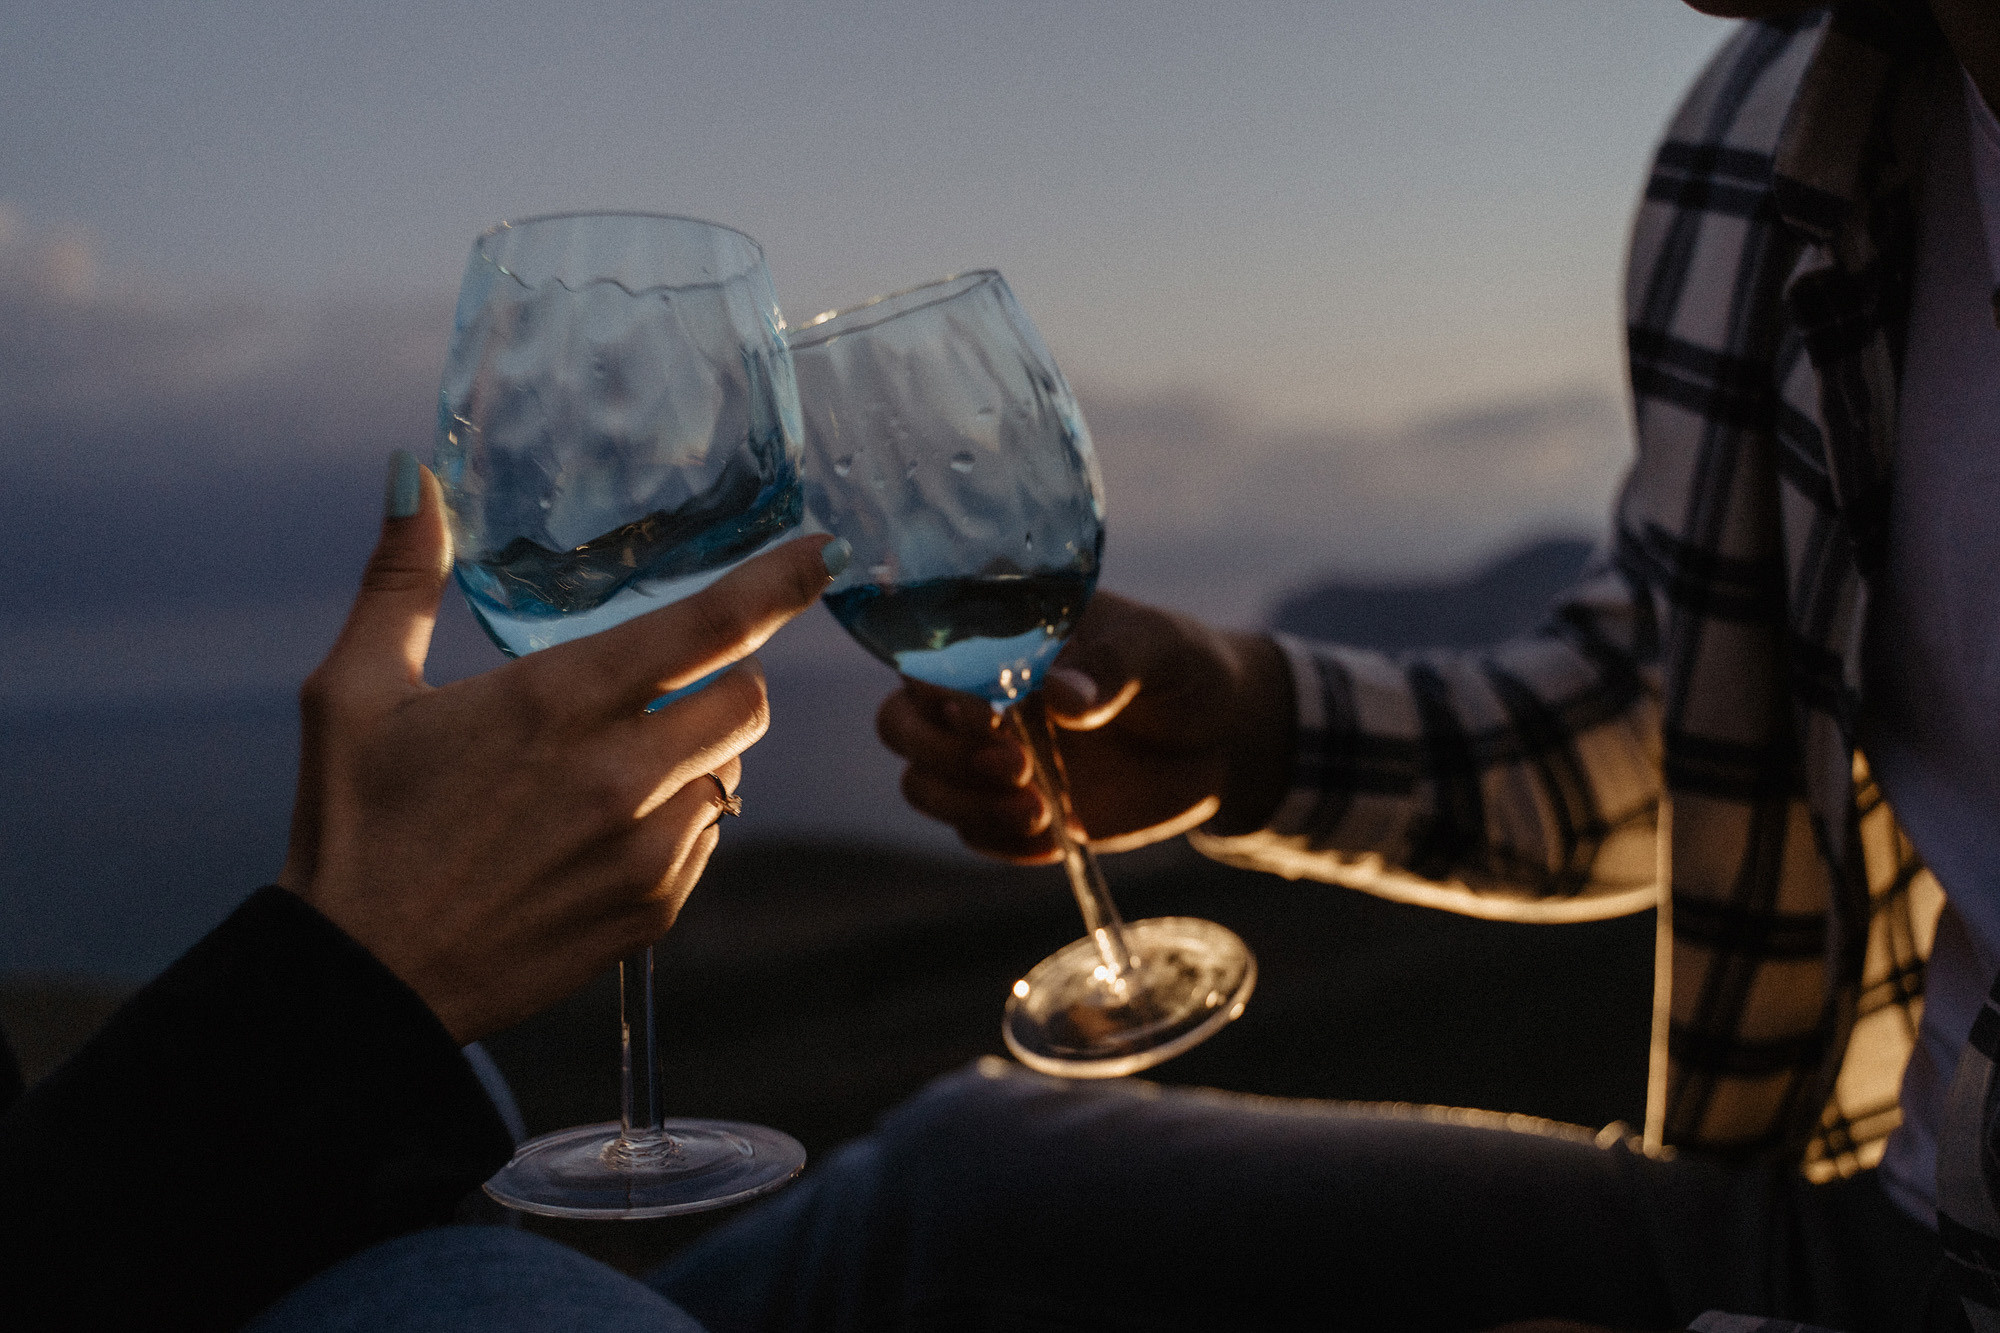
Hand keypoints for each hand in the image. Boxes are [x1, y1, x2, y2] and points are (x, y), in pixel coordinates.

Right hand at [278, 454, 840, 1042]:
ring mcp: (645, 850)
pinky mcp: (652, 908)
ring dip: (699, 747)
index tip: (823, 551)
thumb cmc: (353, 831)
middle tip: (668, 676)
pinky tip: (604, 823)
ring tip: (618, 756)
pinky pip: (705, 836)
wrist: (364, 984)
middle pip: (748, 697)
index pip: (710, 627)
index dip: (780, 582)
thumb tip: (409, 476)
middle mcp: (619, 775)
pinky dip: (678, 815)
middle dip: (728, 673)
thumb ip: (400, 578)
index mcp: (557, 704)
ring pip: (731, 768)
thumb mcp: (354, 693)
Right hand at [875, 591, 1294, 862]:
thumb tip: (1063, 696)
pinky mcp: (1011, 810)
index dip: (939, 687)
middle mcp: (976, 693)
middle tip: (1017, 766)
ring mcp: (987, 756)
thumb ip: (1113, 665)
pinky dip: (1002, 841)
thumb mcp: (1160, 649)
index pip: (927, 652)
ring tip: (1039, 811)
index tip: (989, 714)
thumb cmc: (1182, 669)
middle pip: (899, 724)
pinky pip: (972, 835)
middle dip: (942, 753)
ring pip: (923, 785)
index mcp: (998, 634)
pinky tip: (1055, 837)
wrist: (1222, 738)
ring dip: (966, 805)